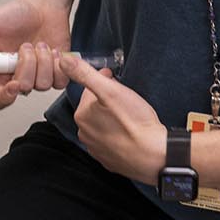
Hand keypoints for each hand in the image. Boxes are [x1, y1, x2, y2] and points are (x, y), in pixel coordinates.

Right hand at [0, 0, 71, 110]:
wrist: (42, 5)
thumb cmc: (14, 14)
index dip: (5, 97)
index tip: (13, 83)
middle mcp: (18, 78)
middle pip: (24, 89)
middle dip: (27, 64)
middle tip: (26, 45)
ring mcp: (39, 78)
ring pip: (44, 84)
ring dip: (43, 60)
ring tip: (39, 44)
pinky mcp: (58, 74)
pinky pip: (60, 81)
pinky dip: (58, 63)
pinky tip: (52, 50)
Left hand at [62, 55, 167, 186]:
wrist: (154, 156)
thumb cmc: (135, 124)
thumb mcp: (110, 91)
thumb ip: (85, 74)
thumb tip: (65, 60)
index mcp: (82, 116)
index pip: (90, 90)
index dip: (104, 81)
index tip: (114, 77)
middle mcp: (85, 134)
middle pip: (95, 108)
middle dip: (107, 99)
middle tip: (125, 96)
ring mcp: (97, 149)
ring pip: (103, 125)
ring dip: (112, 117)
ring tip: (129, 114)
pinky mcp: (110, 159)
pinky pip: (112, 141)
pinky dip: (118, 134)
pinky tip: (130, 131)